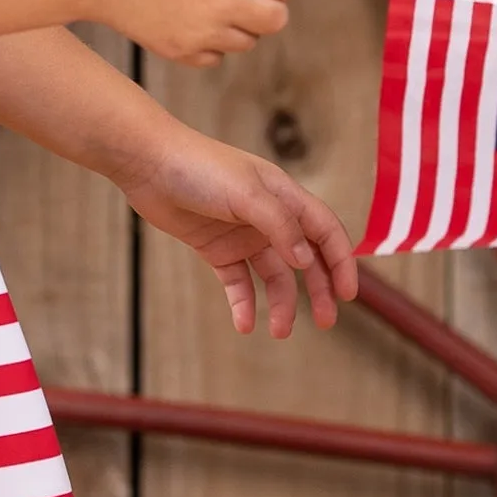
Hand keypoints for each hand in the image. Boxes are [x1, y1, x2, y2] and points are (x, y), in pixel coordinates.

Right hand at [81, 0, 295, 64]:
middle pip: (276, 20)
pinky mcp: (180, 52)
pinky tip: (189, 20)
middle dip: (267, 5)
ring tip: (208, 2)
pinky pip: (214, 58)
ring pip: (246, 41)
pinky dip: (210, 44)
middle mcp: (226, 2)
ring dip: (238, 25)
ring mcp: (203, 32)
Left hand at [121, 126, 358, 338]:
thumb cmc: (200, 168)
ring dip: (281, 304)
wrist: (149, 164)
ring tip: (279, 332)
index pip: (326, 232)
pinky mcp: (217, 249)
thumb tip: (305, 260)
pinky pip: (238, 282)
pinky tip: (244, 325)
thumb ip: (279, 225)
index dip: (341, 262)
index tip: (347, 295)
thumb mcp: (246, 194)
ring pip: (273, 276)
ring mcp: (243, 235)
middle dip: (319, 290)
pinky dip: (243, 303)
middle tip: (325, 322)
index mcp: (286, 197)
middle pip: (305, 259)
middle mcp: (270, 217)